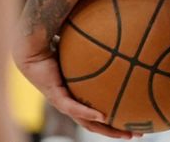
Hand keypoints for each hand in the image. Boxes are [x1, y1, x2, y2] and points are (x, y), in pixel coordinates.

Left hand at [13, 36, 138, 139]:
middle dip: (117, 131)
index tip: (134, 121)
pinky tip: (103, 116)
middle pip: (97, 124)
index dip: (116, 120)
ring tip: (125, 133)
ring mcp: (64, 103)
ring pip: (87, 123)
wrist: (32, 48)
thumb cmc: (58, 45)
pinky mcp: (56, 97)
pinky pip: (75, 108)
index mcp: (78, 96)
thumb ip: (103, 48)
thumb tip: (127, 38)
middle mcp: (72, 103)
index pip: (99, 114)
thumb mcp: (87, 50)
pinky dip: (88, 114)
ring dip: (106, 129)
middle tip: (137, 134)